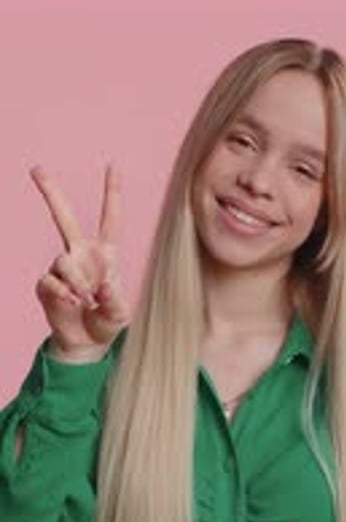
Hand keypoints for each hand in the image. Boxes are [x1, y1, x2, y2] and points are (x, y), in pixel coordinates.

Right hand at [30, 163, 129, 360]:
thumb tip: (100, 286)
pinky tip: (72, 304)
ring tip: (86, 301)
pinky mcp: (46, 284)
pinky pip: (51, 282)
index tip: (113, 165)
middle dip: (50, 192)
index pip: (110, 219)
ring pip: (63, 261)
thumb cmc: (107, 322)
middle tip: (36, 168)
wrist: (86, 343)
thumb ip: (115, 299)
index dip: (112, 193)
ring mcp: (61, 268)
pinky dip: (63, 294)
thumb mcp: (121, 313)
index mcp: (105, 254)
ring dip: (76, 282)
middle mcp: (80, 255)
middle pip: (64, 218)